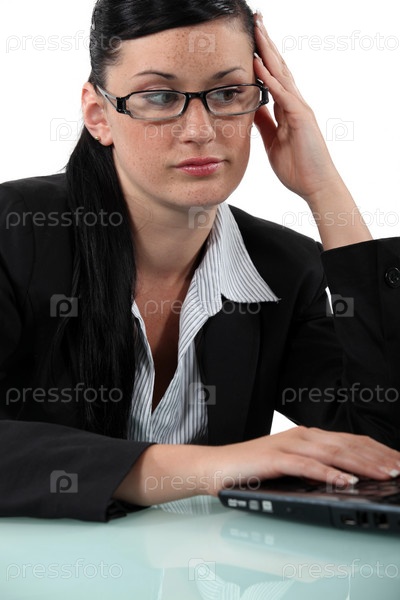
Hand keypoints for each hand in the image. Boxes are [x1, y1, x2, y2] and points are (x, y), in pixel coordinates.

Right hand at [207, 426, 399, 494]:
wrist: (214, 466)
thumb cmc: (251, 469)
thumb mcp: (289, 464)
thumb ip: (314, 465)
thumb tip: (346, 476)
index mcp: (306, 435)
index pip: (348, 440)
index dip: (375, 449)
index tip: (397, 460)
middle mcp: (300, 436)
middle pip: (346, 444)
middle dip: (377, 457)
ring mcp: (286, 445)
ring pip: (332, 452)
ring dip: (361, 464)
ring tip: (384, 474)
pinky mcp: (273, 459)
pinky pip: (306, 466)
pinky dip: (329, 473)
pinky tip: (345, 481)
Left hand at [253, 13, 343, 205]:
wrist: (315, 186)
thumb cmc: (297, 167)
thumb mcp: (272, 141)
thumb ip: (264, 123)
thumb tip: (252, 108)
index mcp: (287, 108)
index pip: (273, 76)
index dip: (262, 57)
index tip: (249, 40)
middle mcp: (295, 103)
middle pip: (279, 67)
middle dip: (266, 44)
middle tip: (255, 21)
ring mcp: (299, 108)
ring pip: (282, 74)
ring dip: (268, 51)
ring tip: (256, 30)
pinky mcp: (301, 118)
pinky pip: (283, 95)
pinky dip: (270, 79)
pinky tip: (258, 64)